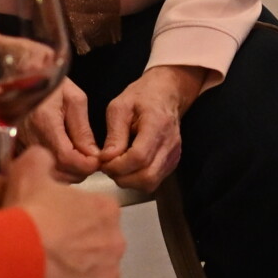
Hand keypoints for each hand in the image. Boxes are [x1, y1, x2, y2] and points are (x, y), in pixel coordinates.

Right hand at [5, 146, 122, 277]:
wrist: (18, 257)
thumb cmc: (26, 212)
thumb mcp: (28, 169)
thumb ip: (43, 159)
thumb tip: (46, 158)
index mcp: (106, 209)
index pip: (96, 215)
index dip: (72, 223)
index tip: (51, 229)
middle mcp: (117, 240)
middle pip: (99, 247)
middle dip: (79, 252)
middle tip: (49, 256)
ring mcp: (112, 274)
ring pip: (97, 277)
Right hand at [17, 79, 100, 181]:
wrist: (24, 76)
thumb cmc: (51, 84)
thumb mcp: (74, 99)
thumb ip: (83, 130)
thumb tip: (93, 155)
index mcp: (44, 122)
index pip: (66, 157)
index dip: (85, 165)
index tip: (98, 161)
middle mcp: (29, 137)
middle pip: (57, 171)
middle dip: (79, 171)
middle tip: (92, 161)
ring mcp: (20, 145)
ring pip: (47, 173)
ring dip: (67, 172)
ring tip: (80, 160)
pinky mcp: (17, 149)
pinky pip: (38, 168)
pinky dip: (54, 169)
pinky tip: (64, 160)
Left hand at [99, 65, 206, 190]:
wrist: (166, 93)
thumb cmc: (142, 96)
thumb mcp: (120, 107)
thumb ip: (114, 134)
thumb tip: (106, 158)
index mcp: (157, 124)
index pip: (139, 157)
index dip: (117, 165)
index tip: (103, 161)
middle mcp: (170, 143)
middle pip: (146, 176)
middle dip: (122, 177)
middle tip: (107, 167)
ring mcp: (174, 154)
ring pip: (150, 183)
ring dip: (129, 181)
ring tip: (117, 167)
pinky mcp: (172, 162)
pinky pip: (154, 181)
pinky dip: (137, 179)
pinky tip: (128, 166)